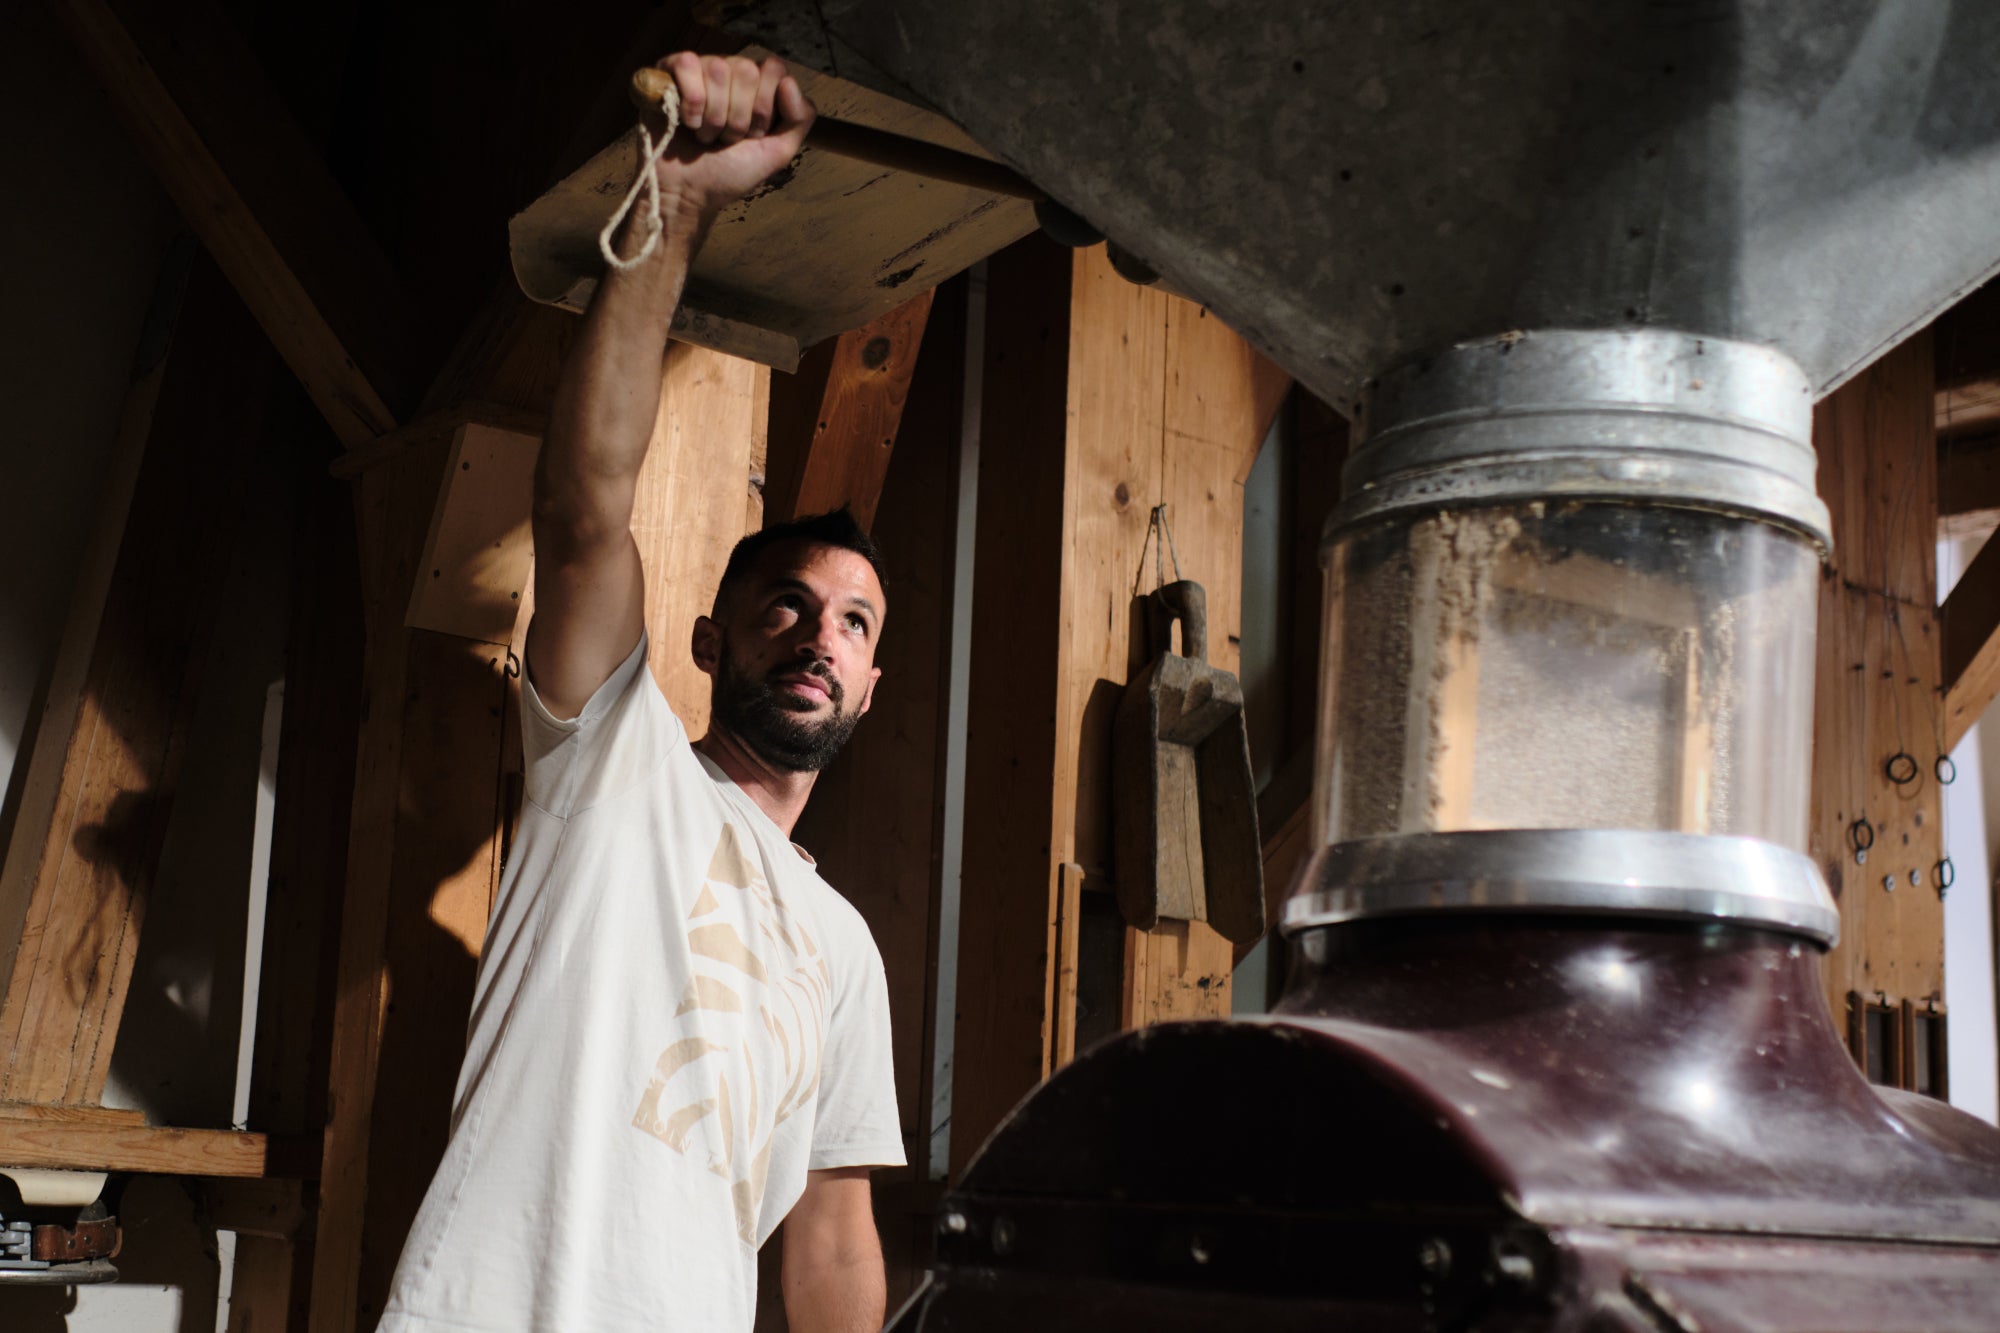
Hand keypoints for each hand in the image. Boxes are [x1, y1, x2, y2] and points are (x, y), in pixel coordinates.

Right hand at [652, 53, 814, 220]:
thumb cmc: (729, 173)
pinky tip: (686, 122)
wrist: (687, 193)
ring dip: (713, 117)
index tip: (752, 136)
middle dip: (738, 117)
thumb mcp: (777, 152)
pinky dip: (690, 103)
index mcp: (757, 86)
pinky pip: (688, 64)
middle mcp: (730, 71)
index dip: (764, 108)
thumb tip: (789, 81)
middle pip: (746, 70)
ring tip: (705, 136)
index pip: (774, 69)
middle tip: (726, 139)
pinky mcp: (669, 71)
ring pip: (718, 68)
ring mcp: (700, 69)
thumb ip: (800, 119)